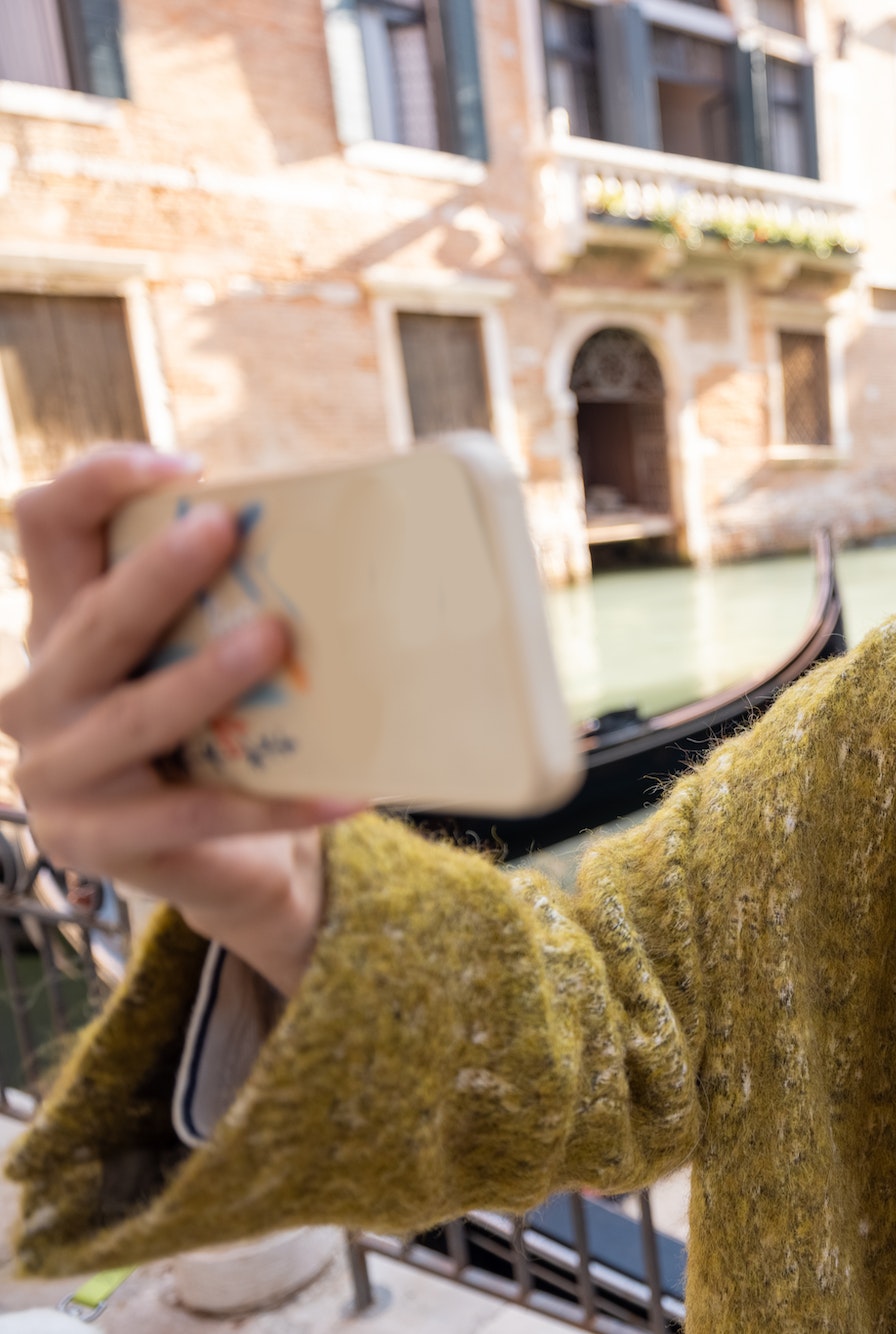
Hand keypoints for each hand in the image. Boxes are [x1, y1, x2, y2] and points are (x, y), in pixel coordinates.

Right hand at [0, 445, 360, 994]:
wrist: (222, 861)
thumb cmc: (216, 738)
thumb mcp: (197, 658)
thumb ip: (224, 603)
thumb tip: (325, 532)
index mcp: (60, 628)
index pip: (46, 526)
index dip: (99, 482)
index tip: (186, 468)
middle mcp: (41, 695)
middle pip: (95, 622)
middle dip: (158, 575)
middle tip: (224, 531)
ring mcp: (60, 774)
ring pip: (138, 716)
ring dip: (206, 677)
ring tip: (274, 641)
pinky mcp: (99, 842)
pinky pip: (200, 813)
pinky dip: (278, 803)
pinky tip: (346, 791)